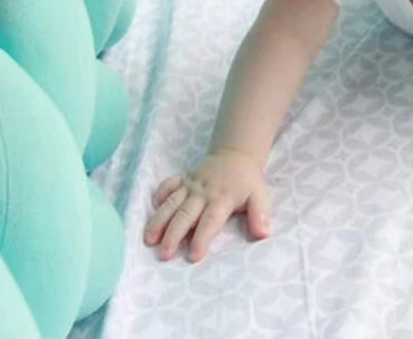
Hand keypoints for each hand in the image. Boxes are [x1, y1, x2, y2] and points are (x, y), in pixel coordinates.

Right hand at [143, 147, 269, 262]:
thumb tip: (263, 234)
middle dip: (174, 235)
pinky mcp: (182, 178)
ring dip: (159, 221)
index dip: (202, 238)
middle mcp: (203, 192)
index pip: (210, 221)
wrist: (235, 155)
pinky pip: (167, 185)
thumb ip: (260, 215)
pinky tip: (151, 209)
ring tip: (148, 240)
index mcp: (222, 198)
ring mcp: (190, 184)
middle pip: (185, 215)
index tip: (193, 256)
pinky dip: (159, 195)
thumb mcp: (260, 196)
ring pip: (171, 203)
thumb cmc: (247, 182)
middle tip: (164, 255)